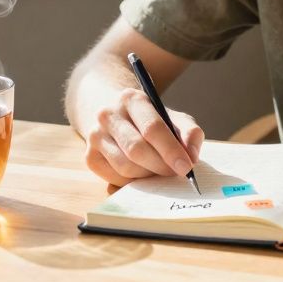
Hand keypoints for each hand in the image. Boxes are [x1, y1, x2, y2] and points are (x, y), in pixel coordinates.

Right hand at [82, 87, 203, 186]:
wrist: (115, 116)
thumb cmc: (150, 119)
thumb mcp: (172, 117)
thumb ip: (189, 132)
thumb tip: (192, 155)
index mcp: (131, 99)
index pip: (152, 127)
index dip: (171, 150)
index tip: (186, 166)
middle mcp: (108, 115)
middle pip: (136, 149)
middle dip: (160, 165)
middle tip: (176, 173)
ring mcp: (95, 136)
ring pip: (125, 167)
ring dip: (147, 175)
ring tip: (159, 171)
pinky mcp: (90, 156)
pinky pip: (114, 178)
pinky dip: (133, 182)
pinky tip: (142, 174)